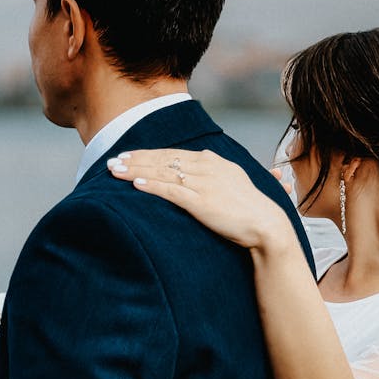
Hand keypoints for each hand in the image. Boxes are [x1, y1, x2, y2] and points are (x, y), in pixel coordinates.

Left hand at [107, 148, 295, 250]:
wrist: (267, 225)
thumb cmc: (249, 209)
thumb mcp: (232, 182)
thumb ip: (215, 172)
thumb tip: (202, 163)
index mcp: (213, 160)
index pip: (173, 153)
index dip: (147, 154)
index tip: (128, 155)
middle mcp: (207, 167)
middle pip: (163, 159)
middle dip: (135, 160)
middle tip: (112, 161)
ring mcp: (204, 183)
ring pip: (163, 172)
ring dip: (136, 171)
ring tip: (115, 171)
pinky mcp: (202, 201)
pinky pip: (172, 191)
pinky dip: (152, 186)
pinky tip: (135, 185)